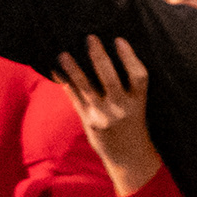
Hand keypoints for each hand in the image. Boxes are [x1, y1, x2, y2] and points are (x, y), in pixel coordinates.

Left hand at [51, 35, 162, 192]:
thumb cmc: (134, 126)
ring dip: (74, 69)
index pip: (138, 76)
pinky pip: (74, 98)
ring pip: (87, 88)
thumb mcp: (139, 106)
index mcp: (139, 102)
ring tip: (63, 54)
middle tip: (90, 38)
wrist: (129, 158)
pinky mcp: (89, 121)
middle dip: (99, 57)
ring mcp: (104, 115)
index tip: (119, 39)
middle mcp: (122, 109)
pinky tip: (56, 72)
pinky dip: (65, 84)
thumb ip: (128, 87)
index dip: (129, 57)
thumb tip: (107, 57)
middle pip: (111, 79)